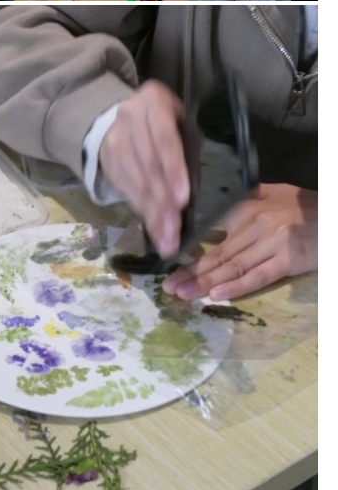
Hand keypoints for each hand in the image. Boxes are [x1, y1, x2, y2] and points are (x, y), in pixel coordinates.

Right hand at [99, 80, 189, 257]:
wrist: (129, 113)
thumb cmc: (169, 123)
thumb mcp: (183, 124)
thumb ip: (188, 149)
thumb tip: (193, 196)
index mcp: (154, 102)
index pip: (164, 139)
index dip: (173, 170)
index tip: (182, 200)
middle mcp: (129, 118)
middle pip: (148, 165)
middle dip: (162, 201)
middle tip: (175, 231)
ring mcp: (114, 139)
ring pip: (134, 180)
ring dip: (151, 213)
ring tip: (167, 239)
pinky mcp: (107, 159)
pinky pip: (124, 189)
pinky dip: (141, 211)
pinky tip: (153, 230)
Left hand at [162, 184, 317, 300]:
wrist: (336, 218)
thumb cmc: (305, 206)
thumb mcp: (273, 193)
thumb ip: (245, 200)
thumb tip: (216, 211)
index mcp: (247, 208)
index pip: (212, 233)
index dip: (191, 252)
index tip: (170, 264)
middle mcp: (255, 225)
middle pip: (218, 253)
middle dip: (191, 272)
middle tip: (169, 287)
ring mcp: (272, 243)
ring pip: (233, 266)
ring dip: (206, 282)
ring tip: (184, 294)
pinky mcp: (290, 260)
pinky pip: (259, 276)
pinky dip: (237, 286)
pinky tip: (217, 295)